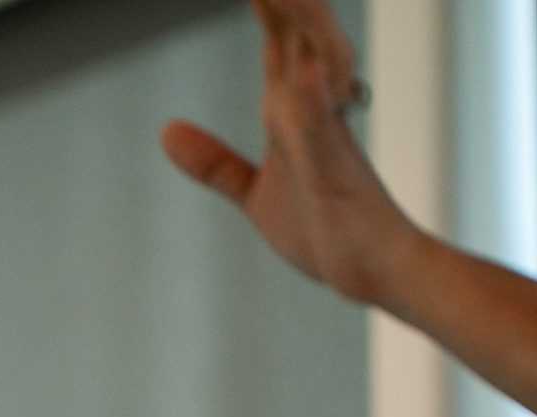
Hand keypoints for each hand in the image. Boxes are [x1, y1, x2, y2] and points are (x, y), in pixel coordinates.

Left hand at [161, 0, 420, 307]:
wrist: (368, 270)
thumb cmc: (323, 227)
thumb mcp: (254, 192)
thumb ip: (216, 161)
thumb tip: (168, 131)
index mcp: (293, 109)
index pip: (278, 39)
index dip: (266, 2)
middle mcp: (315, 108)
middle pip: (296, 34)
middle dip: (284, 1)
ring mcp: (327, 136)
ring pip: (315, 64)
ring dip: (301, 23)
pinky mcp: (335, 171)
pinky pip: (320, 130)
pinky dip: (312, 102)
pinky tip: (305, 75)